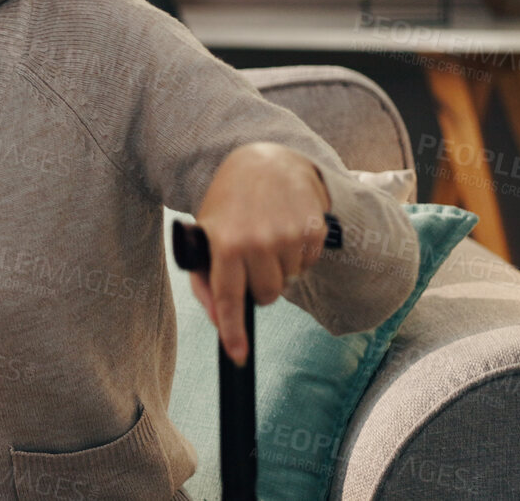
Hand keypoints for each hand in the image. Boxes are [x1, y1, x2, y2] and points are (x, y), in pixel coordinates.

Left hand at [189, 143, 333, 365]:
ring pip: (288, 281)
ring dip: (279, 268)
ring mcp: (289, 235)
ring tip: (267, 236)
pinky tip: (285, 230)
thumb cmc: (228, 204)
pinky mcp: (314, 229)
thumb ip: (205, 280)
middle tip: (251, 259)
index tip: (237, 355)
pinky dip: (297, 256)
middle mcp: (258, 241)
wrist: (264, 163)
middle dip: (259, 287)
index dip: (232, 331)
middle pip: (266, 296)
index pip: (228, 297)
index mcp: (225, 243)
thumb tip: (219, 320)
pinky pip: (307, 264)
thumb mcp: (206, 234)